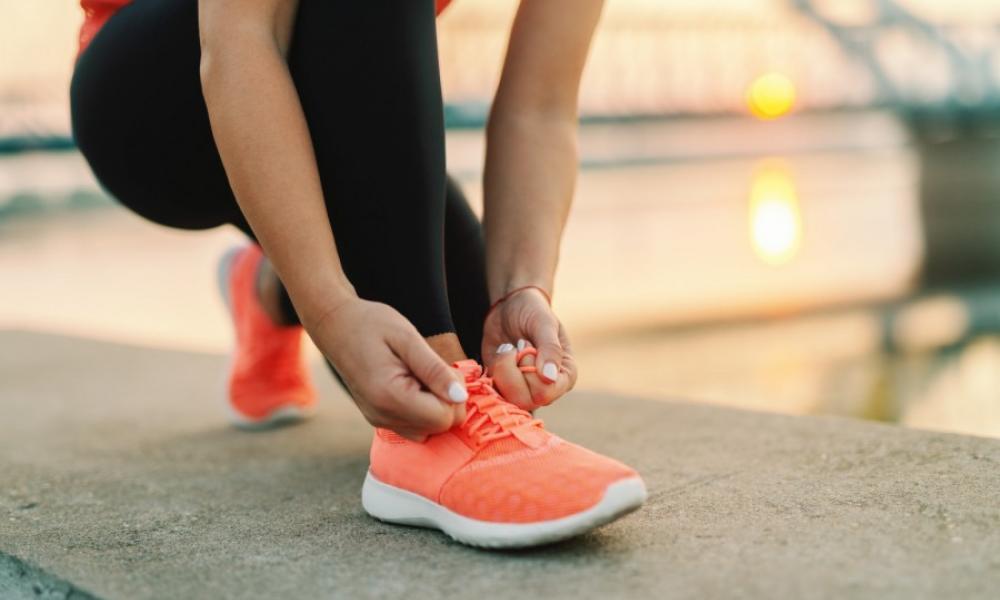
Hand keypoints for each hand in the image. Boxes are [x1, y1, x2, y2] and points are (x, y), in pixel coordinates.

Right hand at [308, 297, 467, 440]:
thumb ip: (435, 369)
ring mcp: (379, 420)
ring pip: (428, 429)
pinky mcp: (379, 419)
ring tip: (421, 375)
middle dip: (447, 400)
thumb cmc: (371, 324)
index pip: (443, 418)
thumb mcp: (407, 338)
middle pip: (439, 427)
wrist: (335, 325)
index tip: (443, 368)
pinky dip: (422, 409)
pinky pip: (414, 426)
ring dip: (435, 405)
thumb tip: (461, 396)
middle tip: (433, 369)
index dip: (454, 395)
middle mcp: (383, 416)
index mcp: (390, 397)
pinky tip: (414, 384)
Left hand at [481, 287, 577, 409]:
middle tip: (514, 347)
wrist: (511, 306)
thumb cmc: (533, 311)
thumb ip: (550, 348)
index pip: (545, 392)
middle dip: (511, 370)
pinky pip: (492, 393)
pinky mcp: (505, 388)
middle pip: (524, 401)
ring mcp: (525, 391)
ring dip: (500, 369)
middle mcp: (547, 389)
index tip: (526, 345)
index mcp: (565, 376)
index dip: (529, 371)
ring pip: (506, 399)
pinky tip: (500, 356)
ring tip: (507, 349)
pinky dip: (491, 373)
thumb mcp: (543, 323)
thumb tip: (549, 378)